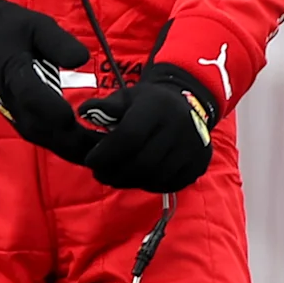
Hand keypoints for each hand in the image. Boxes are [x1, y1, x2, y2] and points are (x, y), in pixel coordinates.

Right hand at [0, 0, 95, 161]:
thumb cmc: (12, 29)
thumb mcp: (37, 25)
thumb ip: (58, 42)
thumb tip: (82, 59)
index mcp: (12, 71)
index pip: (30, 94)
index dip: (52, 108)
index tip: (77, 115)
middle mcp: (9, 97)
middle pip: (38, 126)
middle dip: (70, 138)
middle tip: (106, 143)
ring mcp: (11, 111)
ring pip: (40, 137)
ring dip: (69, 147)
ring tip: (102, 150)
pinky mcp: (17, 118)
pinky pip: (40, 137)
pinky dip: (63, 146)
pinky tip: (87, 147)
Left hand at [81, 61, 217, 192]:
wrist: (189, 104)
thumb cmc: (148, 103)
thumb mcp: (126, 97)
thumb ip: (104, 107)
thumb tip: (83, 112)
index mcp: (158, 107)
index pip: (129, 137)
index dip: (106, 154)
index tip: (90, 160)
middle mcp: (180, 127)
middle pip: (142, 163)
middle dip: (115, 173)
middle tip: (99, 174)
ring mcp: (194, 147)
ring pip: (155, 178)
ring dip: (129, 182)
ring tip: (114, 177)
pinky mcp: (200, 164)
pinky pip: (169, 184)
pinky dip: (148, 185)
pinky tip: (137, 178)